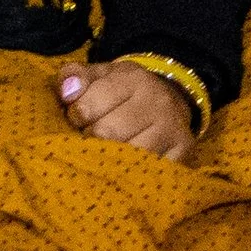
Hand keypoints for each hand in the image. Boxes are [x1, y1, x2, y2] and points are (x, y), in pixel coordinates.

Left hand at [60, 61, 196, 161]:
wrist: (170, 101)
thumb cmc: (123, 92)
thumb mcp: (99, 76)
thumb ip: (74, 76)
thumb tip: (68, 92)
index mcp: (134, 79)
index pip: (86, 107)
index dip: (76, 117)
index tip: (81, 118)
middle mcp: (158, 101)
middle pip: (106, 134)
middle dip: (91, 139)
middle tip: (94, 137)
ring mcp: (173, 128)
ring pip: (126, 156)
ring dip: (110, 159)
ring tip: (109, 151)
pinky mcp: (183, 152)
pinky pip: (147, 172)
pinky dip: (131, 173)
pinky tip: (125, 165)